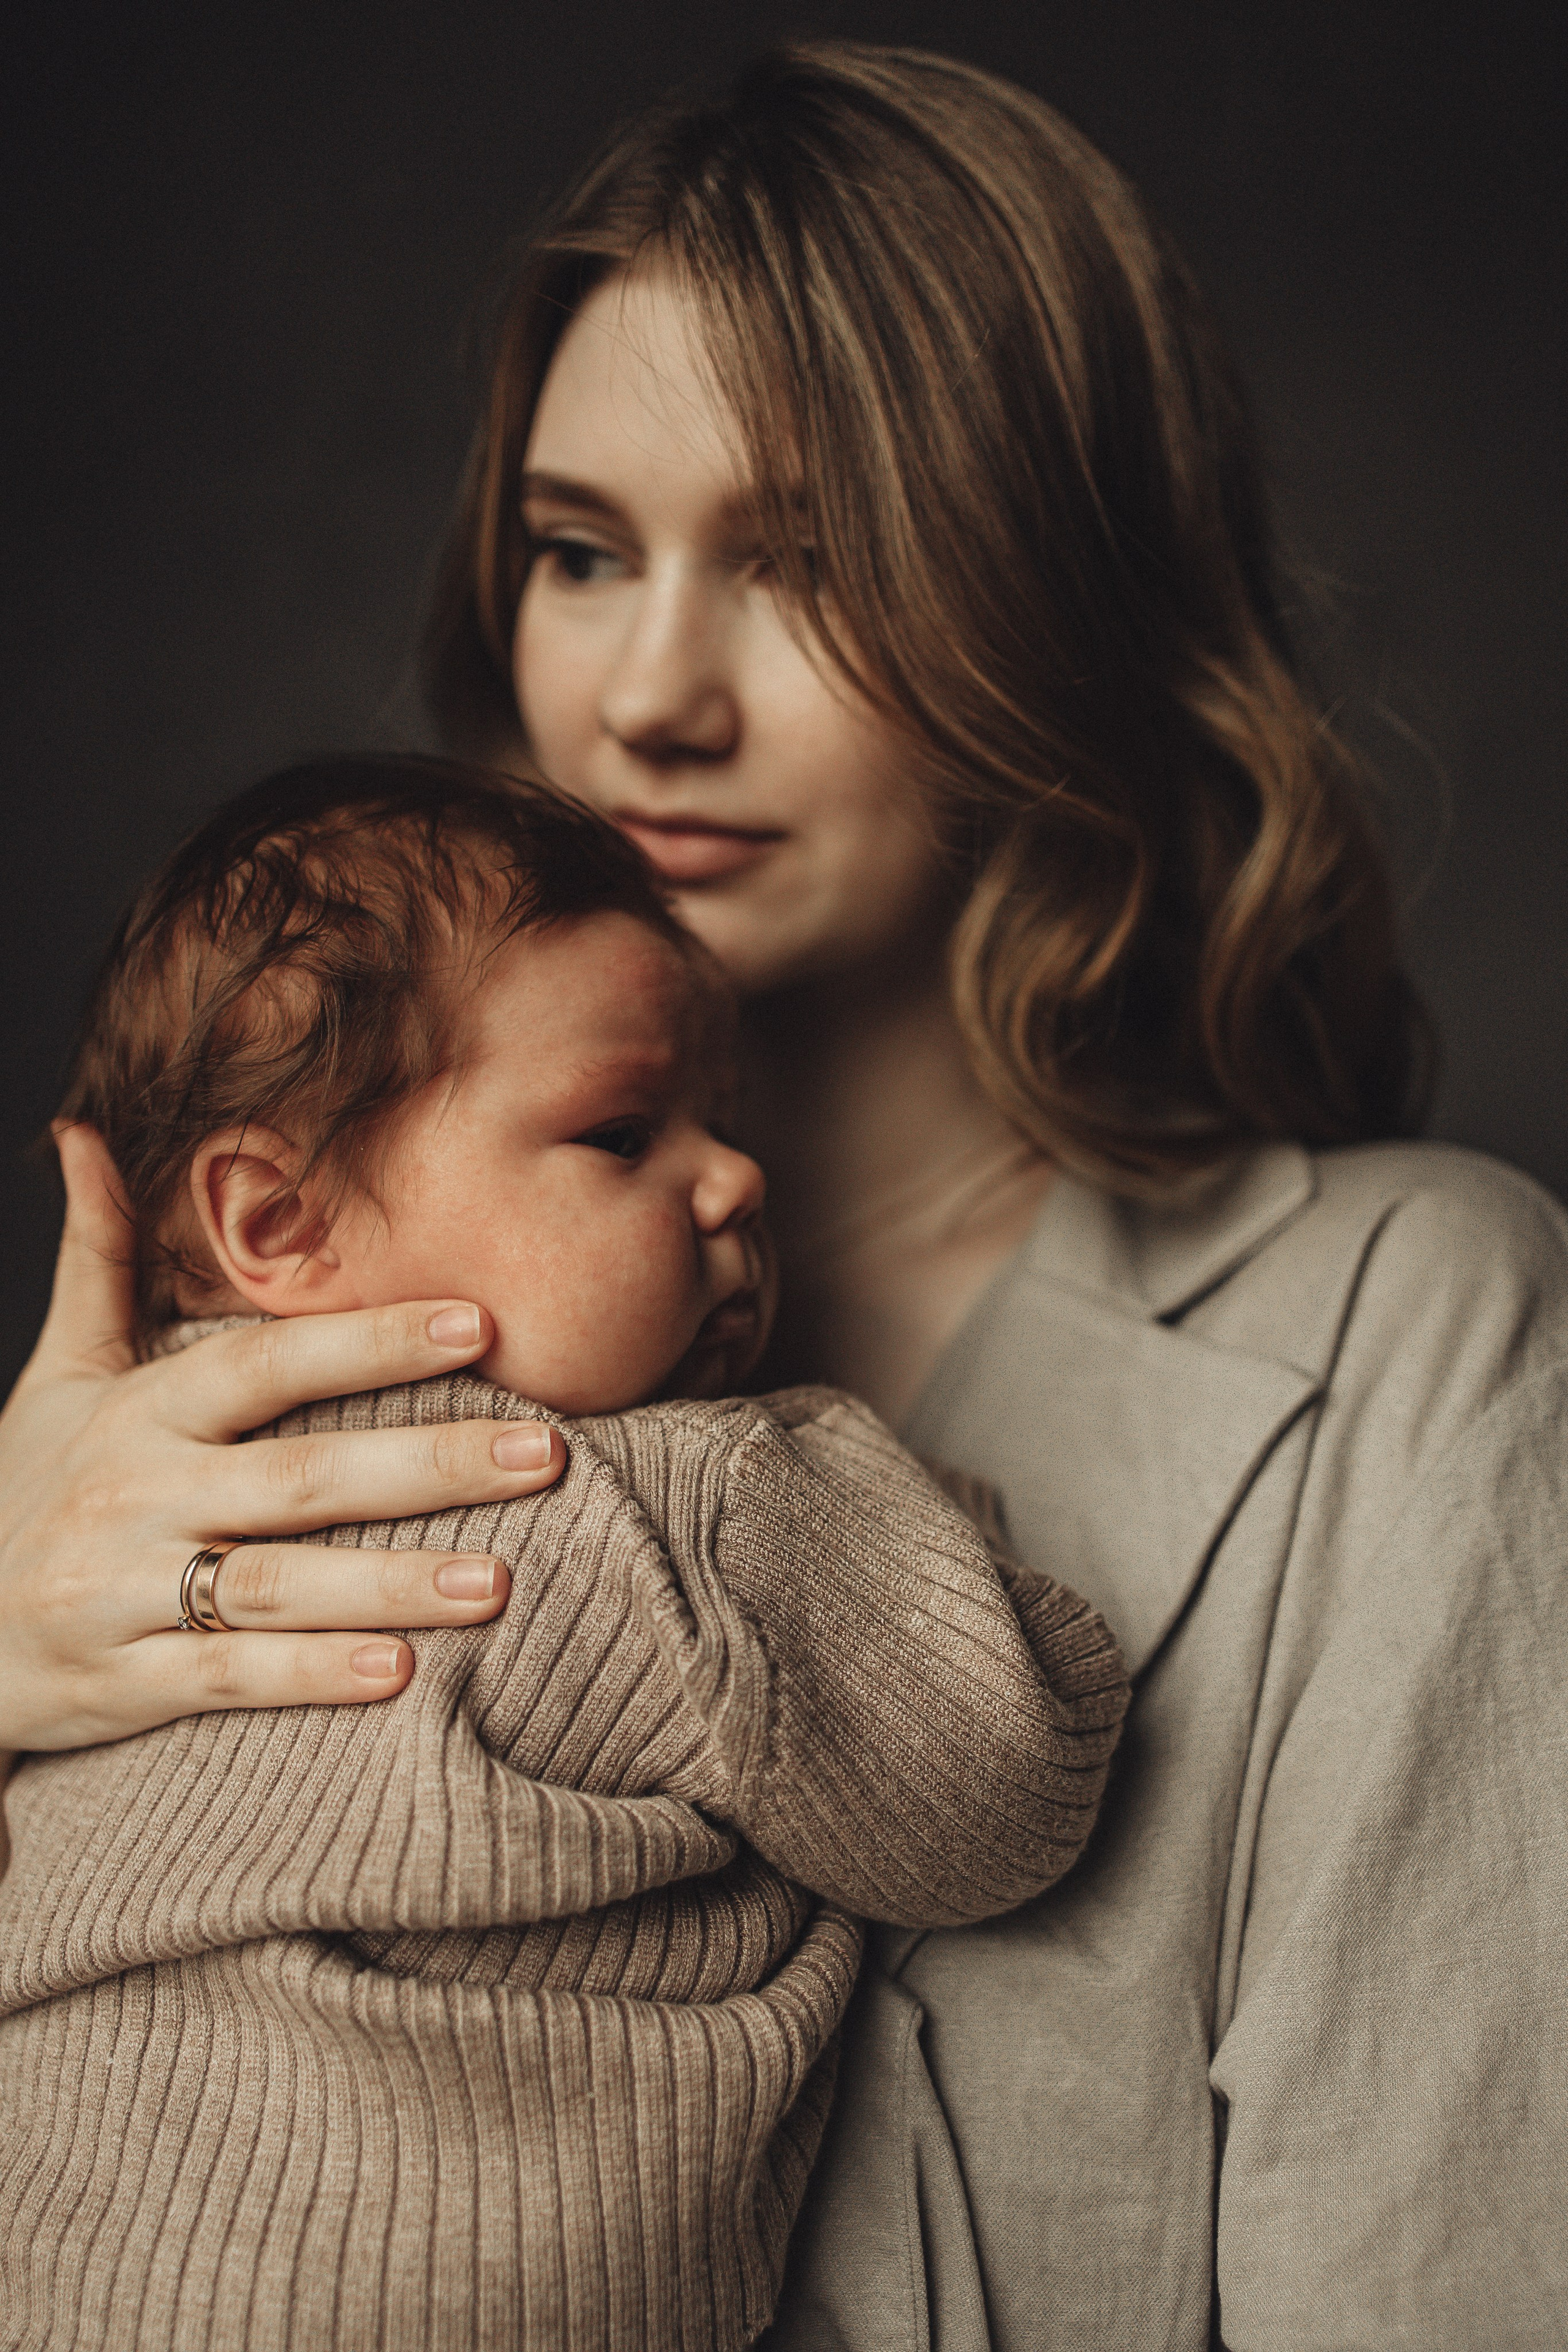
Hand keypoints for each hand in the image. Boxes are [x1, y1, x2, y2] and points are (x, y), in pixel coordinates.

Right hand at [0, 1127, 567, 1751]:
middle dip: (429, 1463)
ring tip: (498, 1581)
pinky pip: (230, 1676)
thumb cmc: (27, 1488)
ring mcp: (127, 1591)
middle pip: (300, 1477)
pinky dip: (311, 1676)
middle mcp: (137, 1494)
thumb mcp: (60, 1372)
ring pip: (277, 1585)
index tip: (479, 1323)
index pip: (268, 1365)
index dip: (371, 1342)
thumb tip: (83, 1133)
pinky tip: (400, 1676)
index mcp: (140, 1410)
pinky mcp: (123, 1684)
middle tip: (544, 1452)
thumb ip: (97, 1256)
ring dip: (391, 1584)